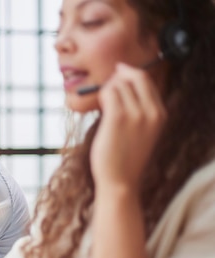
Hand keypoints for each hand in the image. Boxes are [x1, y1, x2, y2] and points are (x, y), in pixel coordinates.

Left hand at [92, 63, 166, 192]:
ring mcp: (136, 114)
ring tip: (101, 104)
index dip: (129, 75)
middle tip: (106, 88)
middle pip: (135, 76)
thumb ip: (139, 111)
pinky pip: (108, 93)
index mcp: (160, 114)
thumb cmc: (125, 158)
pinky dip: (100, 95)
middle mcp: (152, 111)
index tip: (116, 77)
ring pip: (119, 84)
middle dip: (118, 77)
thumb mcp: (141, 132)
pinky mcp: (118, 118)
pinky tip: (97, 107)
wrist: (120, 181)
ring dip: (106, 89)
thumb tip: (120, 86)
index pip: (147, 80)